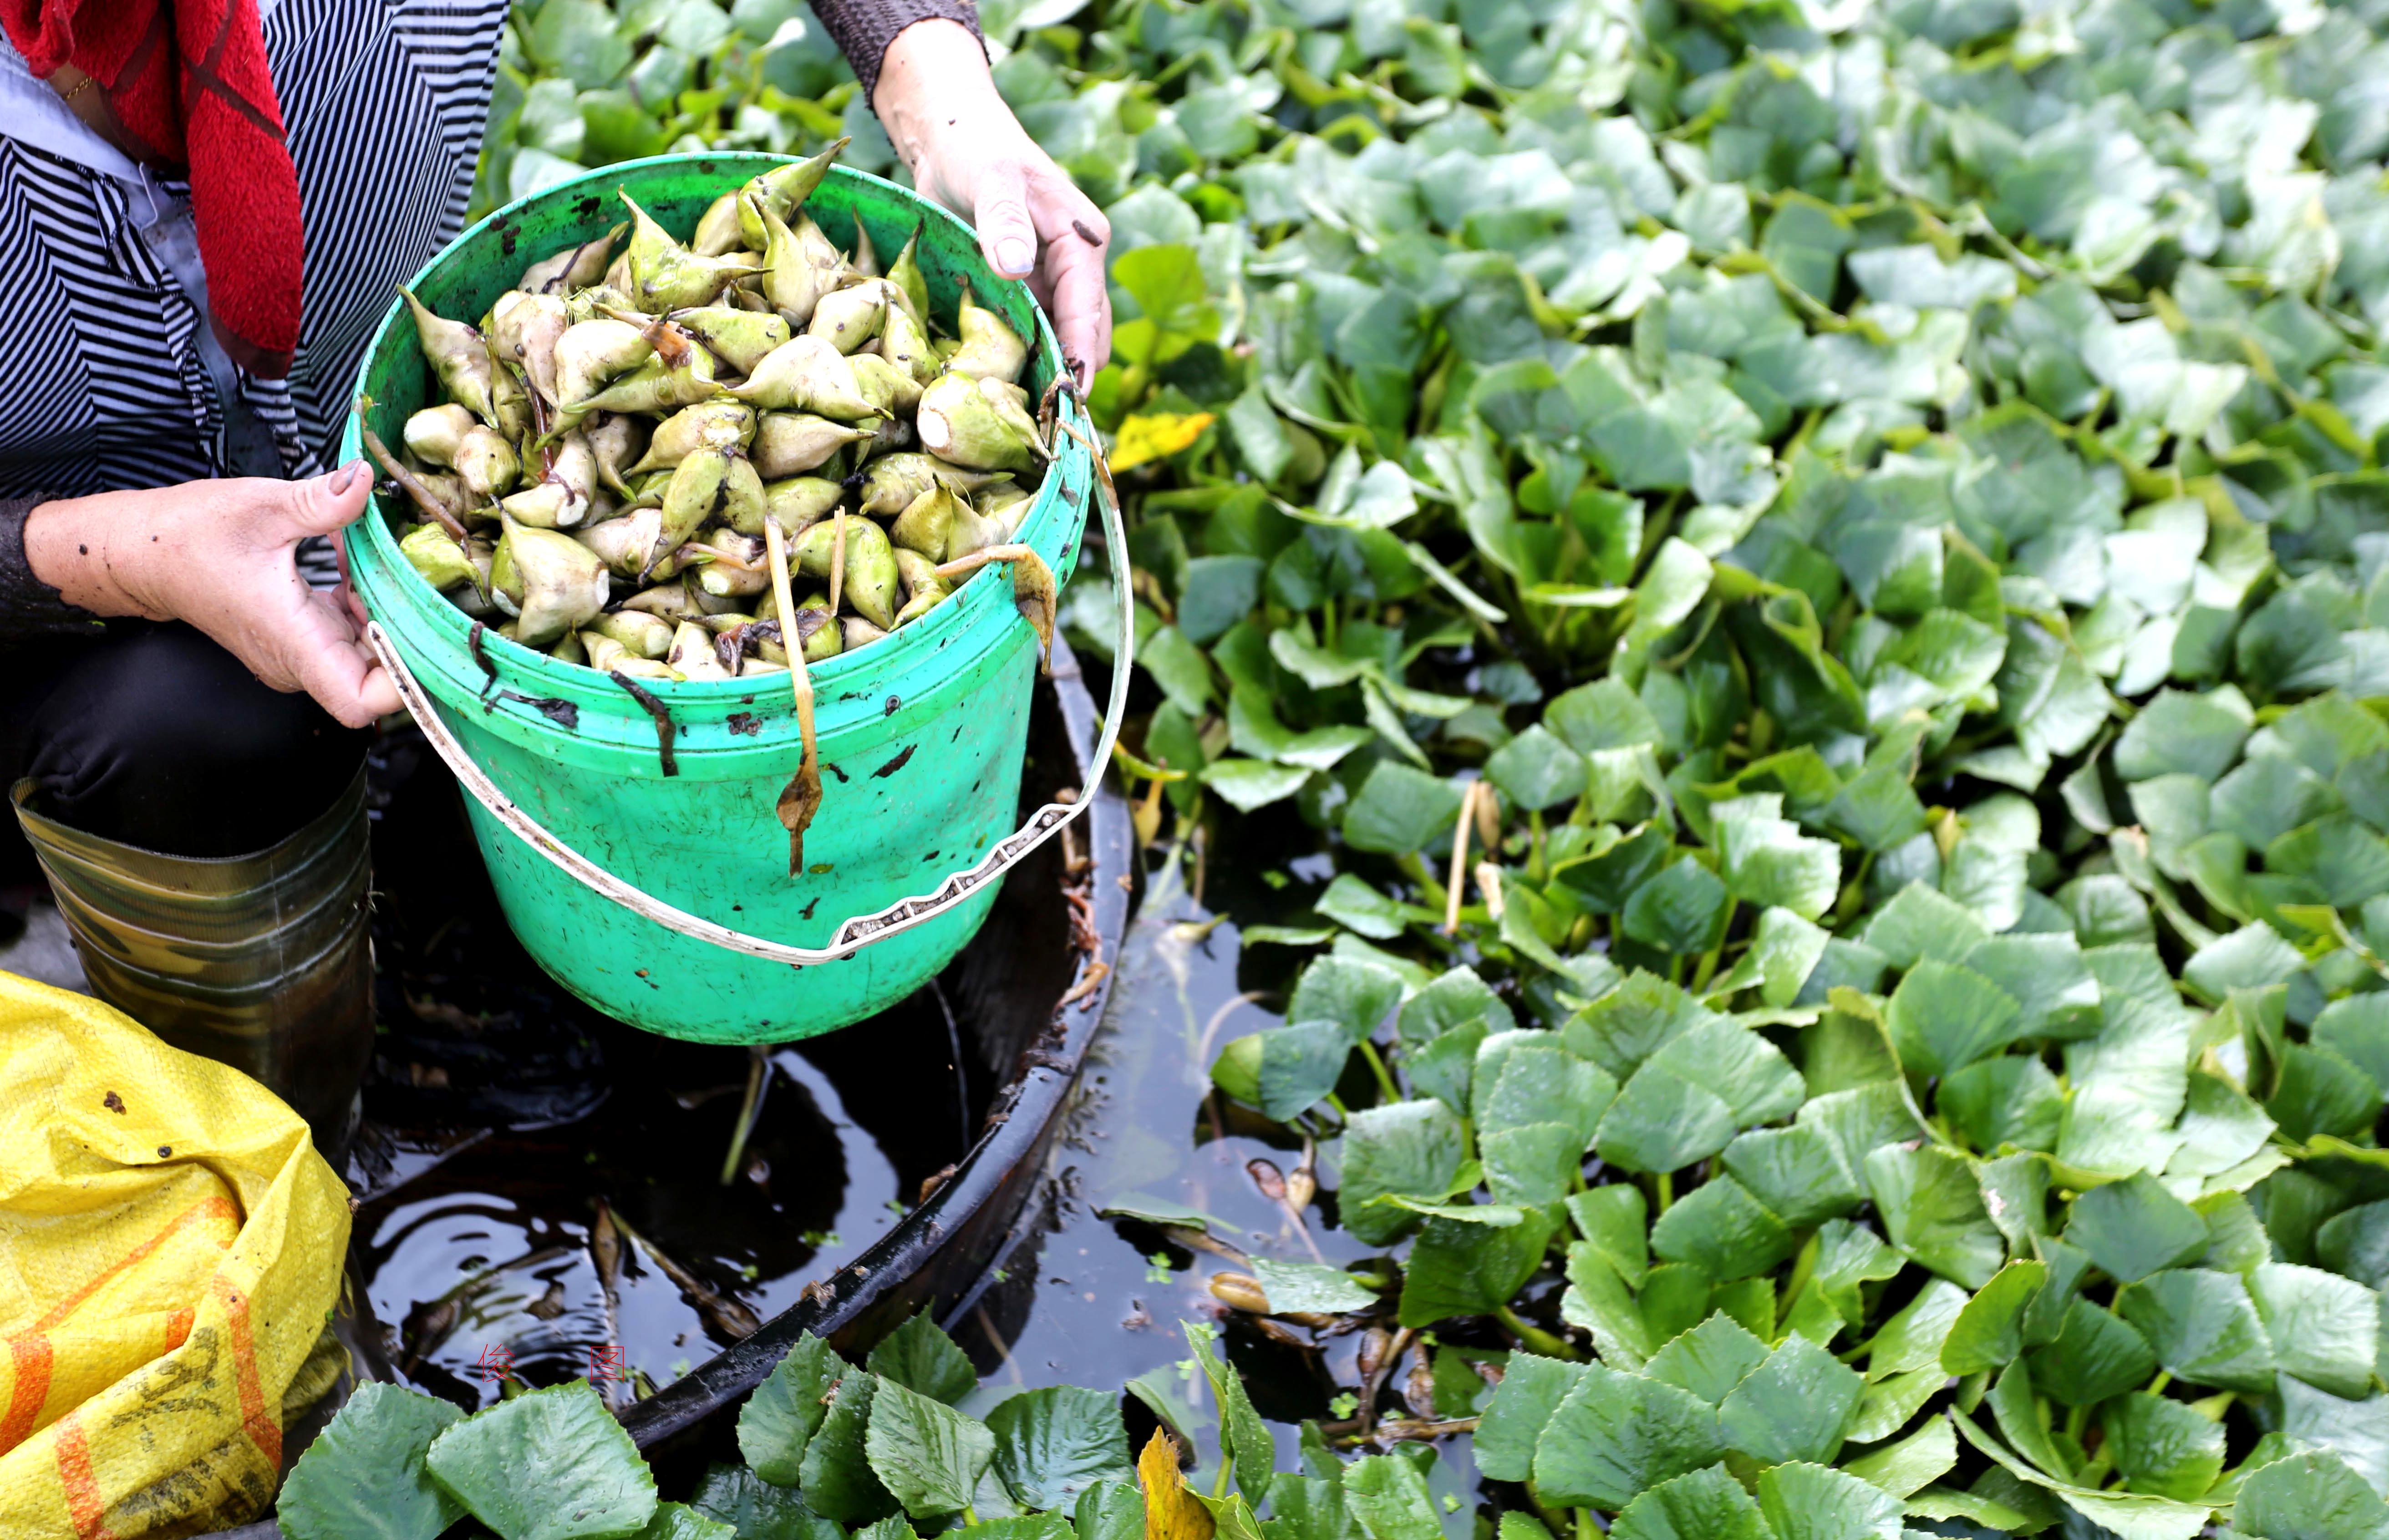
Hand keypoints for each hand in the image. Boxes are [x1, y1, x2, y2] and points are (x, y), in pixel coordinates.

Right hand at [24, 464, 401, 727]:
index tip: (424, 632)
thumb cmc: (189, 534)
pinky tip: (356, 563)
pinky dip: (363, 603)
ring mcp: (298, 653)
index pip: (361, 702)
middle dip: (406, 630)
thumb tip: (365, 479)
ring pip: (367, 652)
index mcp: (291, 640)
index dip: (404, 682)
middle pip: (378, 676)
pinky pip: (349, 633)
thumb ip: (321, 502)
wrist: (141, 554)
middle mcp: (298, 660)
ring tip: (376, 561)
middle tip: (408, 575)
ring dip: (385, 610)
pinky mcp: (298, 638)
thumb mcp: (260, 507)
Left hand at [874, 20, 1111, 390]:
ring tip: (1029, 422)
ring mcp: (1046, 282)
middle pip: (1083, 335)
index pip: (1089, 310)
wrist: (951, 137)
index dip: (1083, 356)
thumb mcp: (991, 178)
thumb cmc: (976, 150)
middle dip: (1071, 376)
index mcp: (1081, 243)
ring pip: (1056, 340)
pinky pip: (1027, 333)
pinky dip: (1021, 360)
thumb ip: (1003, 220)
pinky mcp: (1019, 290)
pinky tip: (1002, 393)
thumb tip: (1015, 266)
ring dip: (1046, 374)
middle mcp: (1072, 268)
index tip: (1073, 397)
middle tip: (1048, 425)